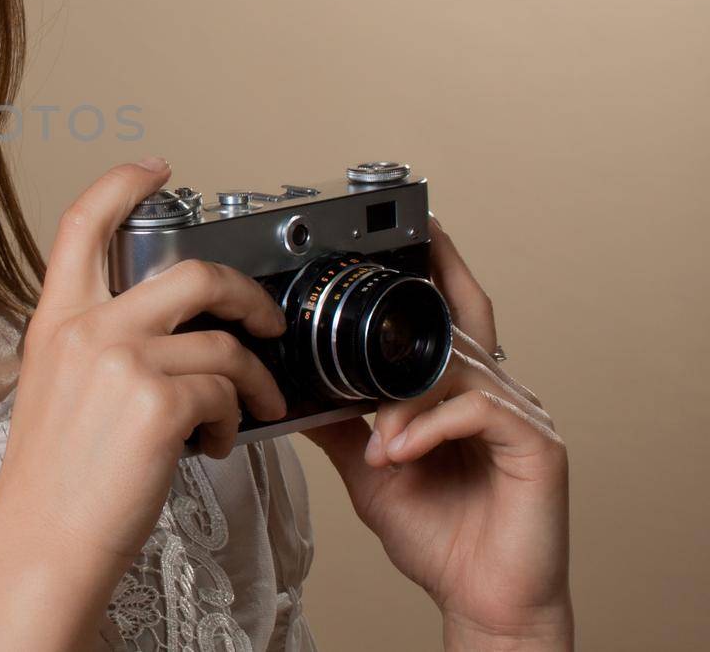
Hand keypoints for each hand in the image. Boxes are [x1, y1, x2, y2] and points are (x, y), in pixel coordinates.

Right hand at [0, 157, 290, 570]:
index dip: (122, 184)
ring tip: (244, 413)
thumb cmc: (54, 483)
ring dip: (251, 381)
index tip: (154, 169)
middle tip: (265, 319)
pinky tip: (211, 446)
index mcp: (57, 322)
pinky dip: (235, 421)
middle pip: (190, 271)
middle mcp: (87, 330)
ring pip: (223, 342)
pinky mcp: (158, 402)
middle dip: (247, 293)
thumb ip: (98, 350)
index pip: (81, 225)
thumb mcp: (57, 392)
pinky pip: (227, 391)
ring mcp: (122, 362)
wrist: (44, 544)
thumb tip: (166, 343)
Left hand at [301, 216, 572, 647]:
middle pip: (467, 322)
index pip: (450, 319)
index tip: (414, 233)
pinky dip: (430, 425)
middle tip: (413, 247)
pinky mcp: (539, 448)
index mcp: (459, 395)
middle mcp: (496, 396)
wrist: (480, 601)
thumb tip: (297, 393)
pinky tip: (399, 451)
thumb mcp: (368, 470)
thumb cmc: (439, 536)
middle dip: (437, 282)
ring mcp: (522, 419)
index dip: (439, 271)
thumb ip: (341, 425)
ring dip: (405, 396)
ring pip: (459, 369)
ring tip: (377, 437)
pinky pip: (480, 411)